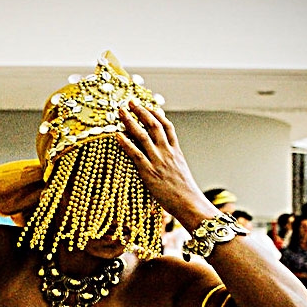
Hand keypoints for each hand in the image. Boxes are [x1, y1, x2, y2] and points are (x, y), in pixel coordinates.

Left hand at [117, 101, 212, 223]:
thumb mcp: (182, 174)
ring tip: (121, 111)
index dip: (158, 115)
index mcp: (176, 152)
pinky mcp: (149, 172)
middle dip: (141, 111)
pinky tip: (117, 135)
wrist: (190, 203)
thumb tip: (167, 163)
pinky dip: (125, 143)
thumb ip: (173, 164)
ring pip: (143, 135)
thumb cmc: (186, 194)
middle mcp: (167, 152)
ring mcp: (158, 161)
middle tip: (131, 102)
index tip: (149, 107)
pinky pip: (135, 154)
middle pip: (154, 125)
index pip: (168, 127)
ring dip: (130, 121)